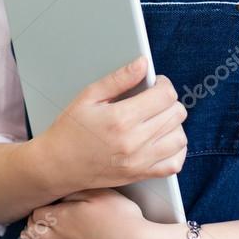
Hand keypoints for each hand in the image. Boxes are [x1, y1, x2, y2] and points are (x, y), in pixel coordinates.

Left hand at [22, 188, 163, 238]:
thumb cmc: (122, 220)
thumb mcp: (100, 193)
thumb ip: (76, 190)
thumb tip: (62, 190)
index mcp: (63, 218)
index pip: (38, 213)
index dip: (37, 208)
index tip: (42, 205)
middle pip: (35, 232)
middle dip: (31, 225)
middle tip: (33, 221)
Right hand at [32, 56, 187, 192]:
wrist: (58, 165)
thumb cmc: (70, 130)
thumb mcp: (88, 96)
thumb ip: (119, 79)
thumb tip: (143, 64)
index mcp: (121, 118)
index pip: (165, 95)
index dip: (163, 84)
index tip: (155, 83)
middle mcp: (135, 141)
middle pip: (176, 114)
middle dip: (168, 101)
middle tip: (153, 99)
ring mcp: (140, 161)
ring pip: (180, 137)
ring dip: (173, 124)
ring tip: (157, 118)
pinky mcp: (141, 174)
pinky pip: (175, 163)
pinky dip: (175, 150)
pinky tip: (162, 140)